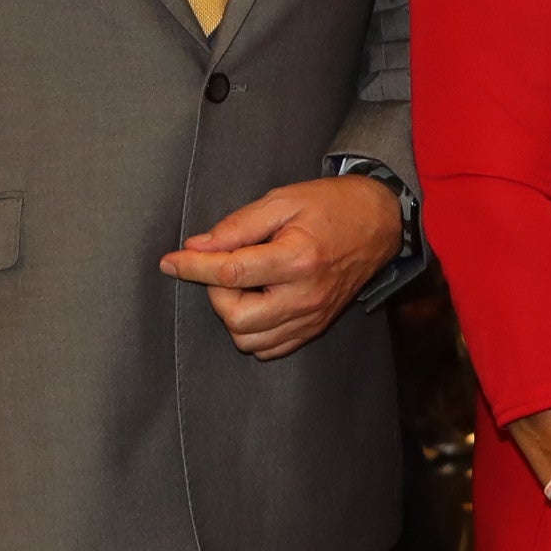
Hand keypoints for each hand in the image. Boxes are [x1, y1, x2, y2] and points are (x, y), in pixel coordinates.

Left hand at [158, 172, 399, 359]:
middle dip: (217, 295)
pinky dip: (253, 332)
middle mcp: (306, 296)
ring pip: (250, 340)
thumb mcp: (283, 201)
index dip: (192, 267)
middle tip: (224, 268)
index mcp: (298, 259)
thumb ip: (237, 226)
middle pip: (237, 318)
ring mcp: (313, 317)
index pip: (230, 272)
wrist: (380, 222)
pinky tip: (256, 304)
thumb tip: (196, 246)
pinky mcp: (316, 327)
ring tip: (243, 285)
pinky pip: (271, 349)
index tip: (170, 261)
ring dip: (233, 315)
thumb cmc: (331, 205)